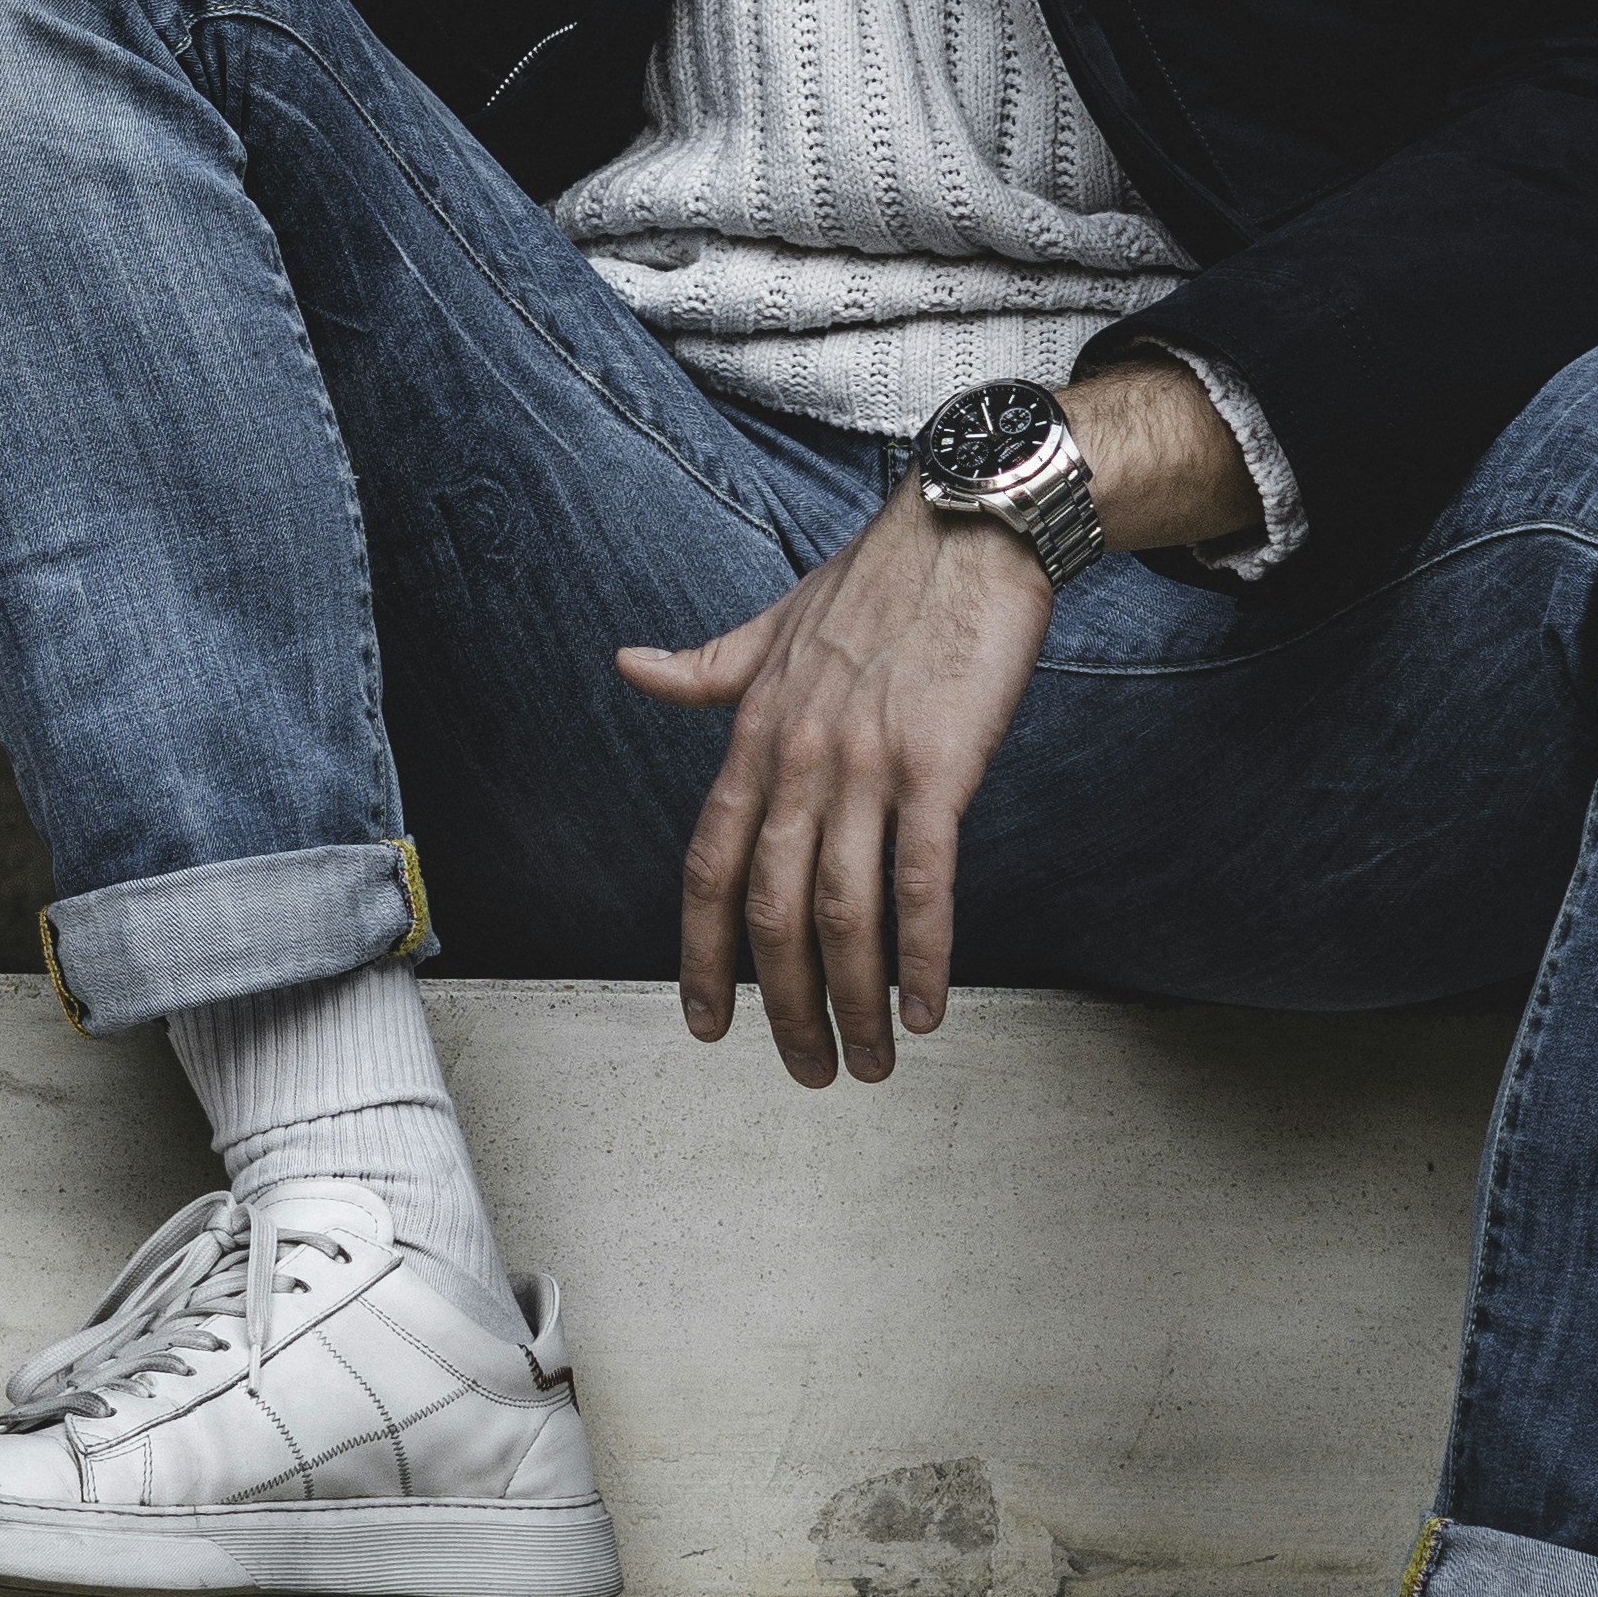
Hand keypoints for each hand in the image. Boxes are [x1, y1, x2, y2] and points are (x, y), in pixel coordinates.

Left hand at [618, 487, 1045, 1084]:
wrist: (967, 527)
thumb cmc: (876, 581)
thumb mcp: (771, 623)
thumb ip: (704, 668)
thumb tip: (630, 666)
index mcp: (755, 733)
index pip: (710, 866)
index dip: (702, 953)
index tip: (706, 1021)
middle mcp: (798, 757)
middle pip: (769, 911)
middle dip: (781, 1005)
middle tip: (805, 1068)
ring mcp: (866, 765)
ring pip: (840, 912)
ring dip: (852, 1002)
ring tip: (869, 1061)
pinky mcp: (939, 767)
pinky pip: (922, 882)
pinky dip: (922, 955)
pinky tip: (927, 1007)